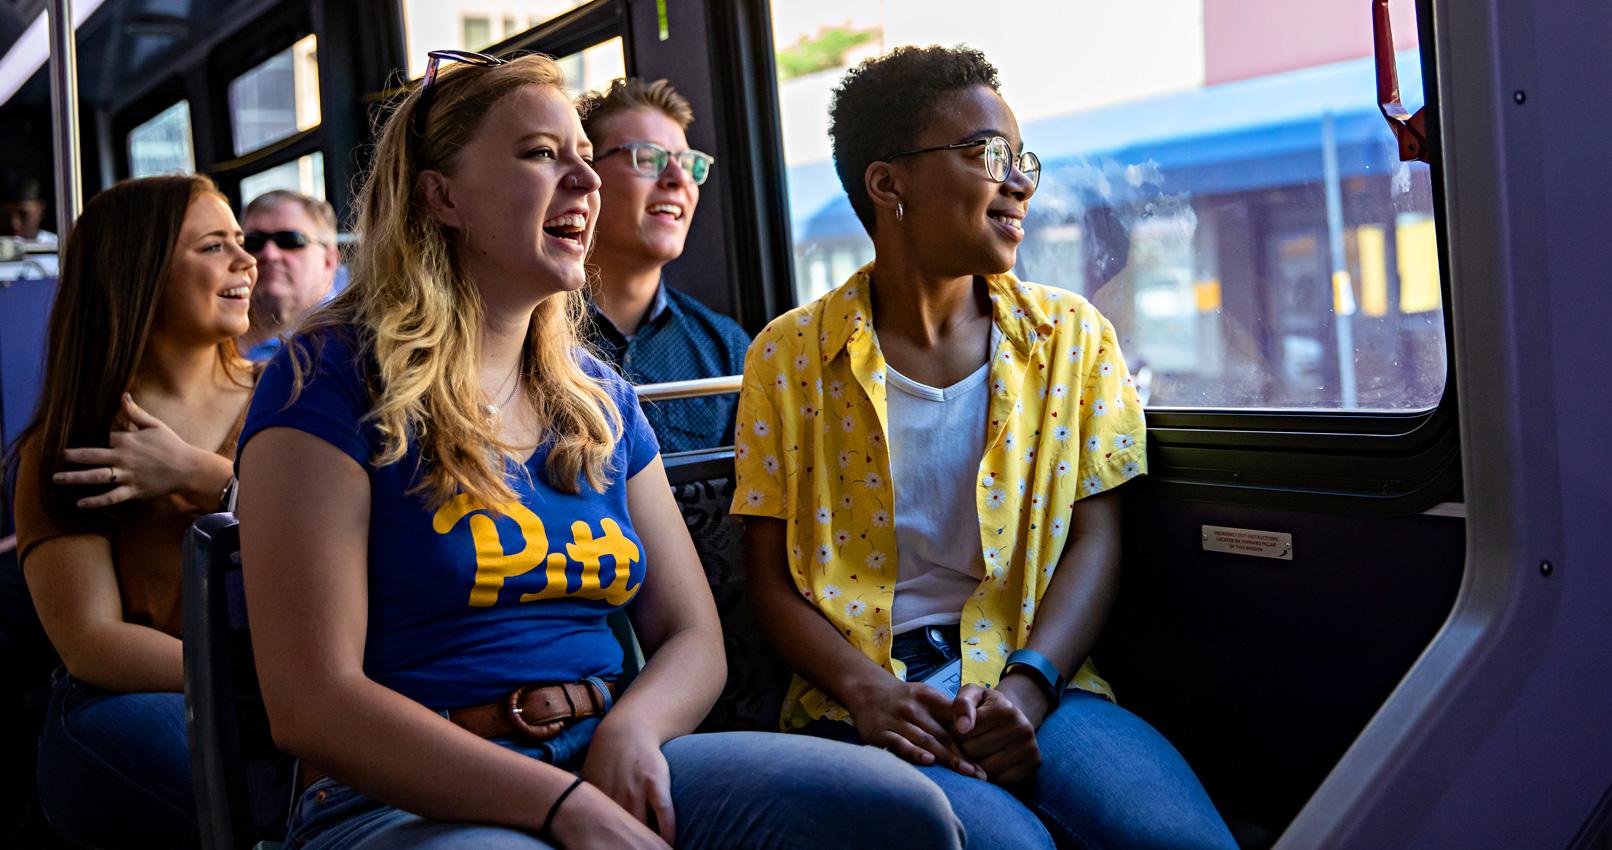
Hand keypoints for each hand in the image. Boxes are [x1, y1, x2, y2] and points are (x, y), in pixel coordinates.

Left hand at [55, 394, 225, 509]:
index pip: (105, 438)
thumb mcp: (155, 425)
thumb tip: (123, 395)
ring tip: (57, 479)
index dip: (99, 439)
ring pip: (96, 476)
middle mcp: (123, 457)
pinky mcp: (133, 491)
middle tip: (56, 458)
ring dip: (75, 478)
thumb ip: (135, 412)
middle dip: (72, 457)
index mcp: (127, 440)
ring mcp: (127, 475)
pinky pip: (110, 497)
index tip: (90, 441)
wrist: (188, 469)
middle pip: (91, 456)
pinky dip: (95, 501)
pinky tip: (80, 503)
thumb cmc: (172, 445)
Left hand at [580, 717, 676, 843]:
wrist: (627, 731)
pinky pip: (664, 814)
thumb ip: (581, 801)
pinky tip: (668, 845)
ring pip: (642, 828)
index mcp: (596, 799)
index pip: (597, 832)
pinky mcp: (656, 783)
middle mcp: (615, 797)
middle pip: (620, 834)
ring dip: (646, 845)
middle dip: (624, 848)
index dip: (602, 847)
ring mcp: (637, 790)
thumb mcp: (587, 780)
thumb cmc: (606, 761)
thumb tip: (564, 820)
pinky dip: (667, 833)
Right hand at [846, 678, 985, 778]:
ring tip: (965, 772)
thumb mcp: (926, 695)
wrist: (866, 689)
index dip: (971, 736)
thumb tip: (977, 730)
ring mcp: (896, 720)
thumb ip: (947, 711)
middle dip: (963, 755)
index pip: (954, 717)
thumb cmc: (904, 698)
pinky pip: (899, 744)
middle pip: (943, 734)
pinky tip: (928, 762)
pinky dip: (914, 753)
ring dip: (946, 758)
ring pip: (925, 741)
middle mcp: (913, 708)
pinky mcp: (880, 733)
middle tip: (980, 774)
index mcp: (929, 698)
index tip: (985, 755)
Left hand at [951, 681, 1044, 785]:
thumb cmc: (986, 707)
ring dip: (974, 764)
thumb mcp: (972, 695)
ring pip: (984, 769)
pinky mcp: (1032, 766)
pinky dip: (991, 776)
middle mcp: (1022, 728)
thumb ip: (962, 704)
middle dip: (963, 748)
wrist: (1014, 720)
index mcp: (1004, 710)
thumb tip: (962, 727)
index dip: (955, 732)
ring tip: (978, 752)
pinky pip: (999, 781)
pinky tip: (990, 763)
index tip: (961, 728)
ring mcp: (1029, 748)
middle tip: (968, 742)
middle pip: (972, 751)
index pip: (962, 732)